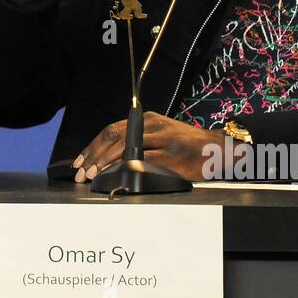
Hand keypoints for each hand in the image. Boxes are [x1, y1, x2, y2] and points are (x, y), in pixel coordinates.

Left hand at [73, 112, 225, 182]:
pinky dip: (126, 170)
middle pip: (114, 137)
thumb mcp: (160, 136)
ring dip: (106, 164)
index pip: (111, 130)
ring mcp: (162, 139)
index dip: (93, 146)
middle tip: (82, 173)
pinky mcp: (171, 155)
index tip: (80, 162)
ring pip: (125, 149)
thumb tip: (108, 159)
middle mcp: (152, 125)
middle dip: (94, 156)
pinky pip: (143, 162)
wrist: (217, 149)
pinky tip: (115, 178)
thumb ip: (138, 142)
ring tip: (93, 176)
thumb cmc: (186, 146)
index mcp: (147, 119)